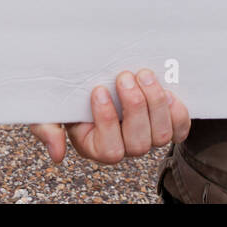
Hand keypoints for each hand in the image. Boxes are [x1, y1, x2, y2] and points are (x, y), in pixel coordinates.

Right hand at [30, 69, 189, 164]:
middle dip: (133, 107)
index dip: (106, 120)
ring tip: (144, 74)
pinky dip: (178, 112)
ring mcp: (148, 136)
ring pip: (161, 135)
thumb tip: (57, 154)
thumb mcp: (49, 108)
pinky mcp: (166, 123)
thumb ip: (46, 128)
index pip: (108, 148)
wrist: (99, 72)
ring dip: (155, 103)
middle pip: (138, 143)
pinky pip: (180, 129)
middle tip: (124, 76)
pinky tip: (166, 91)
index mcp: (96, 146)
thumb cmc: (70, 93)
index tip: (98, 89)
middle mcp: (124, 146)